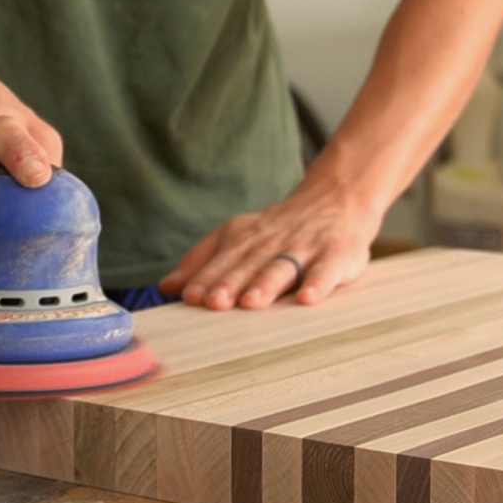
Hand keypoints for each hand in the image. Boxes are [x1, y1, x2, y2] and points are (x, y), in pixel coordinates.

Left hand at [157, 186, 380, 309]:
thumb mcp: (237, 236)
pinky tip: (308, 299)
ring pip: (282, 267)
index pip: (222, 260)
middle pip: (249, 264)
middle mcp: (272, 242)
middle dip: (230, 282)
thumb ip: (202, 260)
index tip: (190, 295)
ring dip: (266, 284)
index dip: (206, 277)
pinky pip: (327, 271)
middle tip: (214, 302)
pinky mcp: (336, 255)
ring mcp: (305, 248)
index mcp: (245, 238)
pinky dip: (319, 284)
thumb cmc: (280, 230)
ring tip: (251, 302)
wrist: (335, 200)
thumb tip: (166, 286)